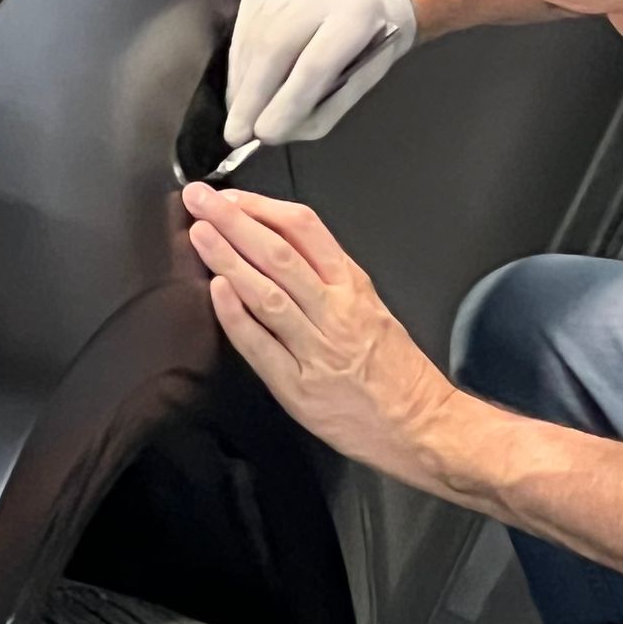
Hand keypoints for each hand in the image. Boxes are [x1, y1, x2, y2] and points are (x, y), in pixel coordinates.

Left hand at [184, 183, 452, 474]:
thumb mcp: (374, 309)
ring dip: (228, 260)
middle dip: (234, 222)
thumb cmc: (400, 374)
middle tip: (200, 201)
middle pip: (278, 253)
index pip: (305, 229)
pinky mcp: (299, 388)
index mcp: (354, 287)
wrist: (423, 426)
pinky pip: (261, 346)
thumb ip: (331, 281)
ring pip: (267, 293)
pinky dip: (236, 317)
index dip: (262, 208)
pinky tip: (216, 292)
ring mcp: (317, 350)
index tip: (233, 198)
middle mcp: (336, 312)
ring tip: (199, 236)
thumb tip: (280, 250)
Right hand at [224, 0, 416, 147]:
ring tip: (238, 115)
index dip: (287, 102)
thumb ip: (327, 105)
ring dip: (242, 83)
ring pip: (254, 39)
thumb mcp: (366, 78)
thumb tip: (274, 129)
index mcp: (358, 12)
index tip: (264, 135)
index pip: (315, 65)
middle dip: (253, 97)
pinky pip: (243, 31)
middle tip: (237, 134)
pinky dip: (239, 65)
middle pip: (275, 47)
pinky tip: (241, 88)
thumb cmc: (374, 44)